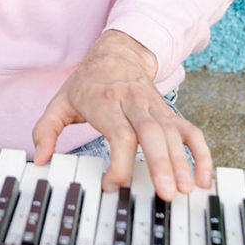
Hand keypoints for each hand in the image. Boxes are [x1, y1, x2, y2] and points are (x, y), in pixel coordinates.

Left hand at [31, 29, 211, 200]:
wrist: (117, 53)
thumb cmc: (88, 83)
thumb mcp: (60, 101)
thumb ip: (46, 129)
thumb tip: (41, 157)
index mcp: (105, 102)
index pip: (118, 133)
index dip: (119, 162)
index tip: (112, 184)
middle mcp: (133, 103)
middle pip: (151, 132)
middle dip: (161, 162)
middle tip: (167, 192)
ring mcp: (154, 108)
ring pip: (172, 133)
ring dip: (182, 161)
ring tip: (186, 190)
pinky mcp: (170, 113)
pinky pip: (190, 131)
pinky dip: (200, 153)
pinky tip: (203, 177)